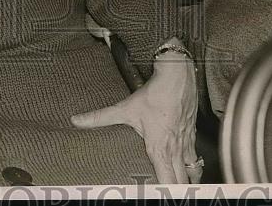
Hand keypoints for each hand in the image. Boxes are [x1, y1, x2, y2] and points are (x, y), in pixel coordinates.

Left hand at [70, 39, 199, 182]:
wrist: (177, 77)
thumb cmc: (153, 94)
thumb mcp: (125, 108)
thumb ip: (100, 118)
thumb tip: (76, 121)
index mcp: (160, 149)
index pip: (167, 181)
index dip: (166, 192)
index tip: (160, 196)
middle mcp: (175, 149)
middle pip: (183, 181)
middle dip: (178, 191)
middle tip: (173, 196)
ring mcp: (186, 142)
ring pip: (193, 172)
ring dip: (188, 183)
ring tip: (184, 191)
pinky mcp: (192, 133)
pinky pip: (195, 158)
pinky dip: (194, 168)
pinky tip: (191, 170)